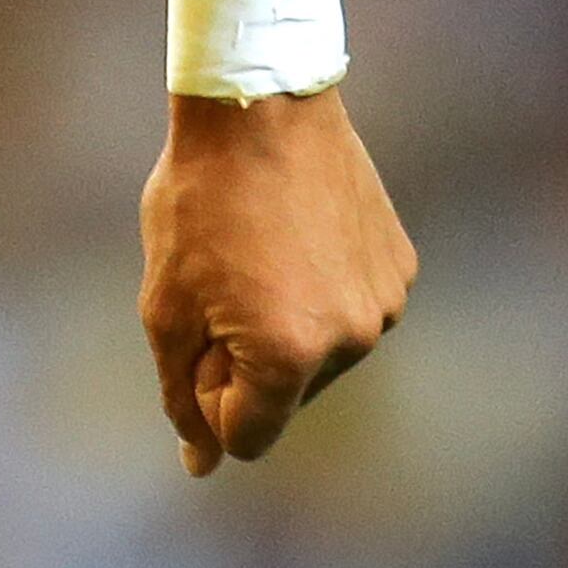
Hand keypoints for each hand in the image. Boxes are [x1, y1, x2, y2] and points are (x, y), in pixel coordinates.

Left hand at [139, 86, 414, 477]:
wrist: (259, 103)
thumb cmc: (198, 202)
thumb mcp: (166, 304)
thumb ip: (182, 393)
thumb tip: (202, 463)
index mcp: (286, 356)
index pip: (246, 437)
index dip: (207, 396)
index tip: (195, 337)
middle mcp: (350, 341)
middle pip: (285, 399)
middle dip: (244, 363)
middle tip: (220, 284)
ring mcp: (384, 304)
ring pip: (320, 357)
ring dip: (284, 329)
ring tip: (257, 253)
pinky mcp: (400, 268)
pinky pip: (350, 311)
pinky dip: (318, 293)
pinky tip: (293, 236)